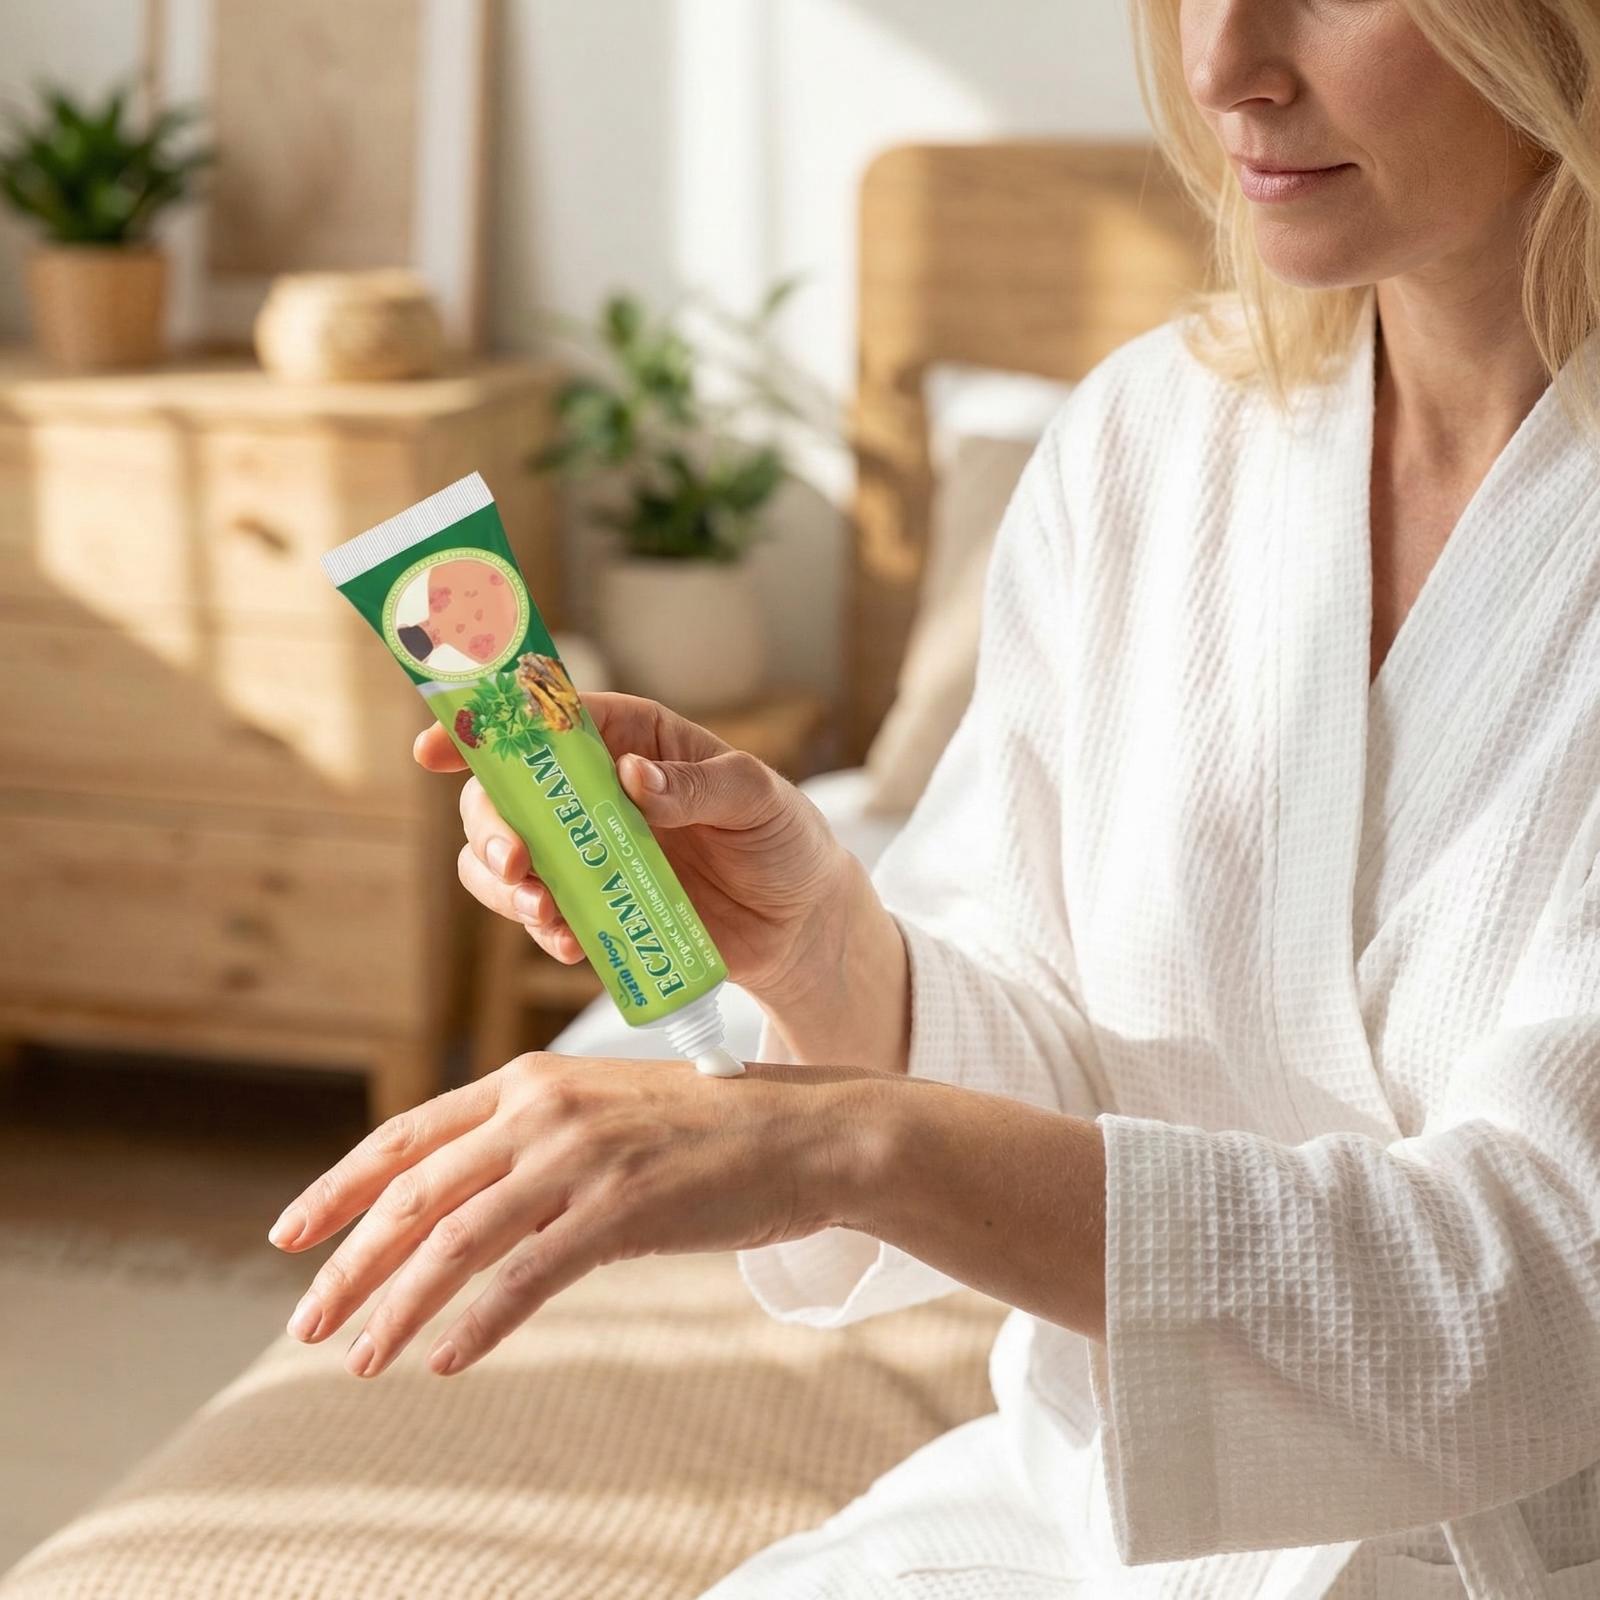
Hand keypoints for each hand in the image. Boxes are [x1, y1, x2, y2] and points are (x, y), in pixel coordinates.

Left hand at [269, 1052, 883, 1377]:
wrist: (807, 1131)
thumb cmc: (706, 1131)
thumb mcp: (605, 1116)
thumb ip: (531, 1150)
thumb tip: (460, 1218)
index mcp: (532, 1079)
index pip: (406, 1135)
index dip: (337, 1187)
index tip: (289, 1237)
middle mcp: (544, 1108)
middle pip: (415, 1191)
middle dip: (349, 1263)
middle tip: (305, 1322)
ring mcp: (583, 1155)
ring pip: (457, 1240)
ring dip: (397, 1306)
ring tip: (360, 1358)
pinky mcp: (623, 1206)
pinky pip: (527, 1276)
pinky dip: (477, 1324)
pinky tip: (447, 1360)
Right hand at [415, 691, 860, 1009]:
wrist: (802, 926)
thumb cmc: (785, 841)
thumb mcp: (758, 799)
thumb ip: (699, 786)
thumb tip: (636, 777)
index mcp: (633, 739)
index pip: (549, 717)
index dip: (488, 725)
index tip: (439, 746)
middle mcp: (598, 791)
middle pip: (506, 792)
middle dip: (491, 826)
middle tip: (516, 862)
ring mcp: (589, 852)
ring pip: (505, 858)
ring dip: (504, 886)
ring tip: (544, 913)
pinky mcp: (595, 907)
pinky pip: (539, 915)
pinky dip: (540, 929)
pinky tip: (569, 944)